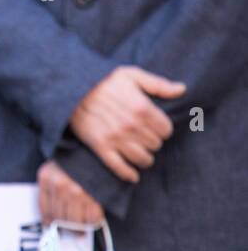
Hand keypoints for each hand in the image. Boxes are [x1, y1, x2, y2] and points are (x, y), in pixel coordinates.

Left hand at [37, 159, 102, 226]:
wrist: (95, 150)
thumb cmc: (72, 162)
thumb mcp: (53, 170)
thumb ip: (49, 189)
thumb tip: (49, 220)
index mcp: (46, 178)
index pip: (44, 208)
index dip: (48, 221)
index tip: (51, 227)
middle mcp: (59, 186)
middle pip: (60, 218)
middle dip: (65, 228)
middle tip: (70, 231)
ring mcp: (77, 191)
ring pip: (75, 222)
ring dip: (78, 229)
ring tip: (80, 230)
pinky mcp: (94, 196)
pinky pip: (92, 219)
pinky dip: (92, 223)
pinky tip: (91, 220)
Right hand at [69, 65, 184, 182]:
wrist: (70, 87)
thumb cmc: (103, 80)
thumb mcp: (131, 75)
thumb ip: (158, 84)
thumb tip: (181, 89)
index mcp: (142, 108)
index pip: (166, 130)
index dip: (162, 129)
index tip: (153, 126)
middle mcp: (131, 126)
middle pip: (156, 145)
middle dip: (152, 141)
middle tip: (143, 136)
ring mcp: (116, 138)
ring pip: (143, 159)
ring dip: (144, 157)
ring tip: (138, 151)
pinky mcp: (100, 147)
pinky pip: (120, 168)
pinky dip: (129, 174)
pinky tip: (132, 175)